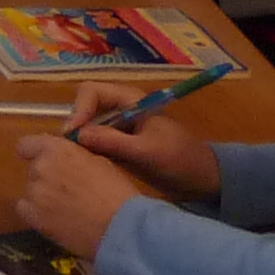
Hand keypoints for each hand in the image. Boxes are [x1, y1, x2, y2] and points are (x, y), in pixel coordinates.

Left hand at [13, 132, 154, 257]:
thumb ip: (73, 156)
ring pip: (31, 191)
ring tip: (67, 210)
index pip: (27, 145)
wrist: (122, 227)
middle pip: (34, 170)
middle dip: (47, 178)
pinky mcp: (34, 217)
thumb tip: (58, 156)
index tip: (47, 163)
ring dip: (44, 197)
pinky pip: (24, 210)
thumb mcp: (99, 162)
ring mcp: (35, 193)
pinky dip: (36, 214)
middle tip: (69, 192)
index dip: (35, 154)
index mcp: (57, 149)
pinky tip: (55, 220)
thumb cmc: (117, 193)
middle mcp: (41, 167)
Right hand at [61, 81, 225, 199]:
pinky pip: (96, 143)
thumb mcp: (148, 152)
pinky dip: (89, 152)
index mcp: (130, 100)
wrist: (205, 182)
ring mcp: (121, 128)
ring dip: (80, 140)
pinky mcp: (121, 146)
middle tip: (70, 150)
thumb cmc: (182, 161)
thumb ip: (114, 142)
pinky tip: (88, 167)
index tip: (73, 135)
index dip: (79, 109)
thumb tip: (78, 135)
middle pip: (86, 108)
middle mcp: (122, 109)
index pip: (91, 92)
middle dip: (76, 126)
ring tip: (76, 160)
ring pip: (88, 127)